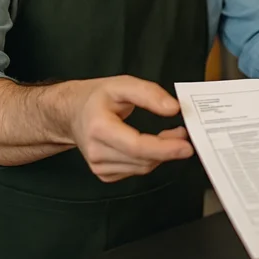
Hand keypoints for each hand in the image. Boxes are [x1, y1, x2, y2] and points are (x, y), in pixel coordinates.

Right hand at [68, 75, 193, 182]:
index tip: (186, 145)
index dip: (164, 148)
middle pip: (142, 160)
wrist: (73, 113)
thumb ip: (149, 93)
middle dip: (168, 149)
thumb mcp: (123, 84)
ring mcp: (99, 166)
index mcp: (99, 127)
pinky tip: (153, 146)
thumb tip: (173, 108)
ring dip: (161, 154)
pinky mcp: (104, 174)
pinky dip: (150, 159)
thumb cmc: (97, 98)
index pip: (136, 146)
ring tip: (170, 136)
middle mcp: (96, 151)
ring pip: (142, 168)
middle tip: (183, 134)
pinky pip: (136, 171)